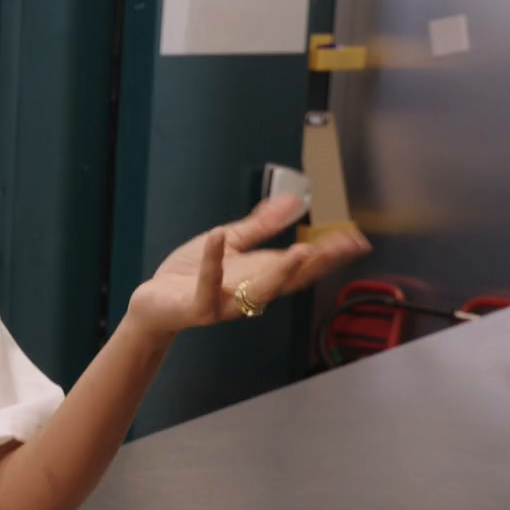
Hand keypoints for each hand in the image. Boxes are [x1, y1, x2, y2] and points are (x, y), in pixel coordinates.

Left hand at [127, 195, 369, 337]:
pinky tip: (218, 237)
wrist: (154, 303)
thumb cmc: (190, 275)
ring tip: (301, 250)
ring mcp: (226, 302)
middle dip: (317, 263)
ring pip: (259, 292)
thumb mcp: (231, 243)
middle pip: (290, 279)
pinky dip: (214, 264)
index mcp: (260, 274)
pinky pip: (208, 288)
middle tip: (342, 246)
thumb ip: (261, 225)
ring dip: (280, 272)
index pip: (302, 264)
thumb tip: (295, 202)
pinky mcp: (198, 307)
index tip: (355, 238)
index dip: (329, 252)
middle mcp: (250, 292)